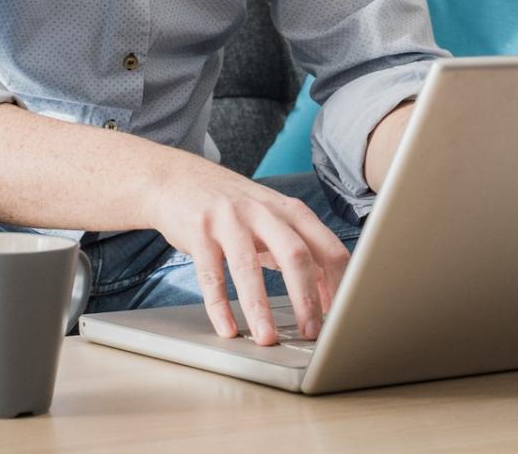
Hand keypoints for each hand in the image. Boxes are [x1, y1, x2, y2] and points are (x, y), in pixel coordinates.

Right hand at [141, 157, 351, 346]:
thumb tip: (328, 292)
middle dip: (307, 299)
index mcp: (289, 210)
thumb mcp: (271, 218)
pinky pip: (211, 275)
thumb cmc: (231, 205)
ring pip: (248, 267)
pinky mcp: (198, 232)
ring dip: (260, 308)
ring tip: (267, 339)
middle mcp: (263, 211)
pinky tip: (227, 328)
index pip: (328, 248)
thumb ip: (298, 248)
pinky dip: (219, 306)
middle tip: (311, 333)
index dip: (338, 284)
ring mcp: (228, 220)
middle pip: (295, 255)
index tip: (340, 314)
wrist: (178, 178)